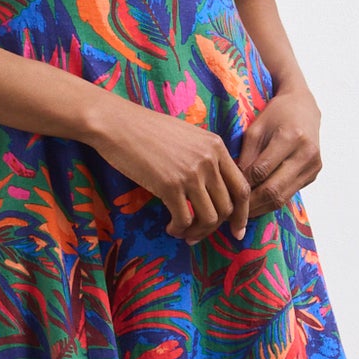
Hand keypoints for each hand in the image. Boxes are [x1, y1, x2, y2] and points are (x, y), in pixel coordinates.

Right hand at [87, 94, 253, 242]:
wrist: (117, 124)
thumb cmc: (146, 129)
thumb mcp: (187, 136)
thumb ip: (205, 157)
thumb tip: (212, 188)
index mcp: (216, 146)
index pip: (242, 187)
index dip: (242, 214)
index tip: (236, 230)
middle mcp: (209, 160)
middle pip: (227, 207)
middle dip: (215, 228)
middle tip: (198, 235)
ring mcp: (191, 173)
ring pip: (210, 218)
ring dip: (198, 232)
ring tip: (184, 233)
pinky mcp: (169, 186)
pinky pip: (184, 220)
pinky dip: (179, 230)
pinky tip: (170, 228)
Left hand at [240, 87, 322, 217]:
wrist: (304, 108)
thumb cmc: (275, 115)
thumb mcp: (255, 130)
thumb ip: (245, 157)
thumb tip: (232, 187)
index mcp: (291, 137)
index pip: (261, 171)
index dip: (242, 187)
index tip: (225, 196)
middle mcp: (306, 154)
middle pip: (274, 190)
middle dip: (250, 205)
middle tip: (230, 214)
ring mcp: (313, 166)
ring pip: (282, 198)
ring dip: (259, 209)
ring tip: (240, 215)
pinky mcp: (313, 175)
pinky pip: (289, 195)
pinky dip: (270, 202)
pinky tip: (255, 205)